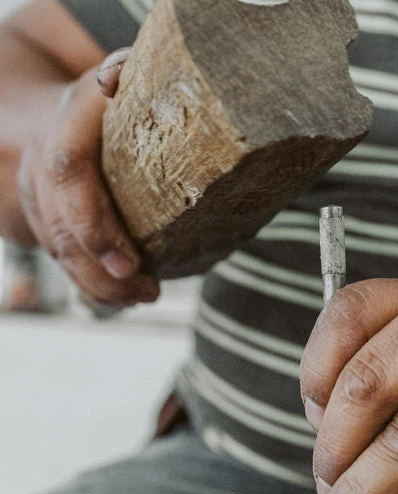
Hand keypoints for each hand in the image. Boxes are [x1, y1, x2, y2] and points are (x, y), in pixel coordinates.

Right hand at [16, 48, 158, 306]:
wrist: (53, 109)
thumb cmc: (110, 97)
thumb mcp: (124, 78)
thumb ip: (129, 78)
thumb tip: (128, 79)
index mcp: (66, 122)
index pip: (68, 174)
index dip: (94, 224)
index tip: (130, 262)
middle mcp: (43, 160)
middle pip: (63, 228)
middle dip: (104, 269)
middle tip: (148, 291)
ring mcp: (36, 194)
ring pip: (60, 252)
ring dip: (102, 285)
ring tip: (145, 296)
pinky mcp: (41, 220)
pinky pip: (62, 261)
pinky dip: (94, 286)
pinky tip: (124, 299)